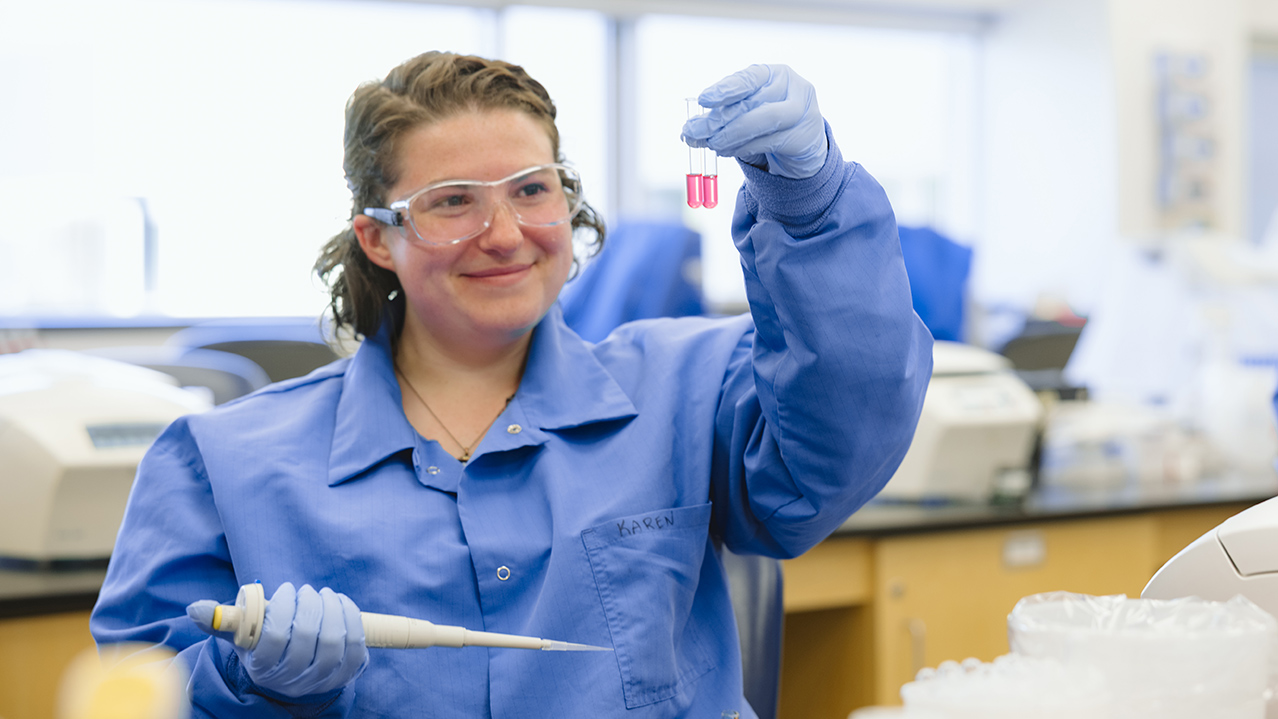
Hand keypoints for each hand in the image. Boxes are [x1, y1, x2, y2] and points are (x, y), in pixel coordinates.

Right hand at [187, 582, 366, 697]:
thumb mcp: (241, 635)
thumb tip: (195, 608)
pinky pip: (356, 646)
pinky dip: (351, 619)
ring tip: (323, 594)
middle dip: (310, 605)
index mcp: (263, 668)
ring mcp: (322, 680)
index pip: (275, 638)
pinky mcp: (347, 674)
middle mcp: (293, 679)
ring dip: (332, 609)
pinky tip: (340, 603)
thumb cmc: (264, 645)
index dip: (284, 608)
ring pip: (334, 642)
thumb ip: (222, 621)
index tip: (286, 590)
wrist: (292, 671)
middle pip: (308, 638)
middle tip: (307, 590)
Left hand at [681, 64, 827, 179]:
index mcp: (775, 74)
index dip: (726, 88)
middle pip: (752, 102)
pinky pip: (768, 142)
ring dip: (730, 135)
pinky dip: (743, 148)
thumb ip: (724, 114)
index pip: (749, 78)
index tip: (704, 99)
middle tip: (694, 131)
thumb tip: (690, 131)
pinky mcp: (803, 137)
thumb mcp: (749, 108)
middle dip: (719, 118)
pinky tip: (727, 150)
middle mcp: (792, 88)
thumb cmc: (769, 121)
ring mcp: (801, 112)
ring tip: (711, 143)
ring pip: (762, 121)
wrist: (803, 142)